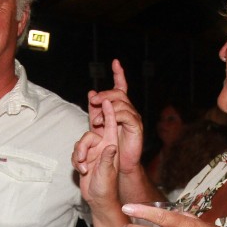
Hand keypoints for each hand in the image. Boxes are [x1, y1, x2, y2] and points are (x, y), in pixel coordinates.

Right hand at [77, 99, 122, 209]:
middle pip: (89, 134)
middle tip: (82, 157)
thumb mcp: (107, 172)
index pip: (110, 126)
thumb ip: (107, 158)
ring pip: (80, 144)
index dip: (108, 112)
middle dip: (83, 145)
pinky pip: (75, 153)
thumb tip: (110, 146)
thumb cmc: (106, 187)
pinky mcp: (84, 159)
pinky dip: (75, 161)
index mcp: (111, 146)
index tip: (106, 100)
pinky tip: (80, 171)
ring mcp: (93, 153)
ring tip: (82, 168)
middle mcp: (102, 147)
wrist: (98, 200)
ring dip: (78, 155)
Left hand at [78, 59, 143, 175]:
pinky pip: (126, 115)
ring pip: (121, 103)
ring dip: (106, 108)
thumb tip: (91, 92)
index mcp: (121, 107)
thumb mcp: (98, 125)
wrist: (118, 163)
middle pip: (119, 93)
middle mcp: (129, 109)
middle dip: (105, 94)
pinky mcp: (136, 127)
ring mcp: (134, 117)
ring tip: (95, 119)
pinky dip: (113, 116)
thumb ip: (95, 109)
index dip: (119, 74)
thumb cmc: (109, 145)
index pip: (121, 87)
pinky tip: (103, 122)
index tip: (115, 62)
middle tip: (93, 101)